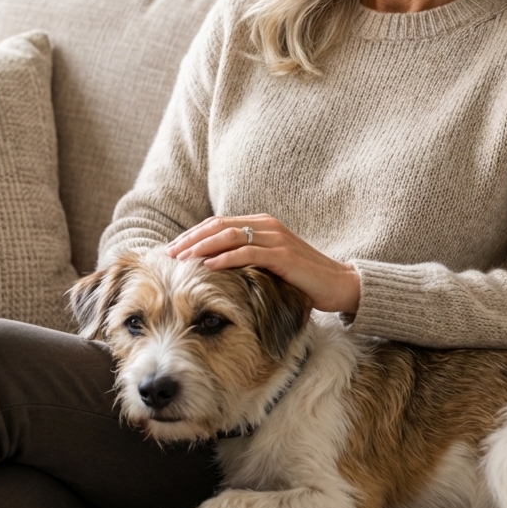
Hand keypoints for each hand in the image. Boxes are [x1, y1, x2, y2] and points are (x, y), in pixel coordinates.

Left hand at [165, 214, 360, 314]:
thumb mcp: (269, 264)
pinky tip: (207, 266)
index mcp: (261, 224)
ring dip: (201, 247)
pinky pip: (247, 253)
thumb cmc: (301, 278)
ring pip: (229, 235)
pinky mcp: (283, 255)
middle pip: (218, 225)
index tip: (172, 249)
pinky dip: (225, 258)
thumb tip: (213, 267)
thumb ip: (247, 259)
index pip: (218, 223)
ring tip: (181, 259)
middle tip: (168, 254)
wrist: (339, 284)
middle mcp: (266, 225)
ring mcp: (274, 238)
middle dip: (190, 239)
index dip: (193, 234)